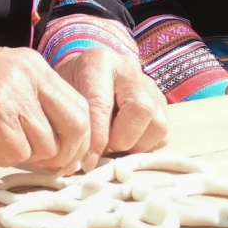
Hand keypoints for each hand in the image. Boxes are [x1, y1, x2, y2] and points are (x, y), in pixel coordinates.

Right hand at [0, 37, 90, 172]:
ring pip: (45, 145)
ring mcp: (14, 92)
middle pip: (75, 126)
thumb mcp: (5, 78)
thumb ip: (33, 101)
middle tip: (47, 166)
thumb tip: (61, 146)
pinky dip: (1, 157)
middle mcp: (31, 75)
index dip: (80, 140)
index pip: (80, 107)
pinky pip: (16, 152)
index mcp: (37, 66)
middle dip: (66, 155)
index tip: (68, 159)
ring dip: (24, 156)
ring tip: (0, 143)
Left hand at [53, 47, 167, 170]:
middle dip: (123, 138)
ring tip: (116, 145)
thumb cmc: (70, 86)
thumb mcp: (65, 97)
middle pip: (142, 109)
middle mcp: (129, 70)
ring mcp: (149, 84)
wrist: (82, 71)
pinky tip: (126, 141)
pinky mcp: (160, 102)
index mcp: (100, 63)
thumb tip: (89, 163)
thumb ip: (77, 122)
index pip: (103, 105)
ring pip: (159, 124)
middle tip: (107, 148)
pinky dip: (146, 145)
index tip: (89, 162)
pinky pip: (163, 133)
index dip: (97, 139)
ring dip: (137, 145)